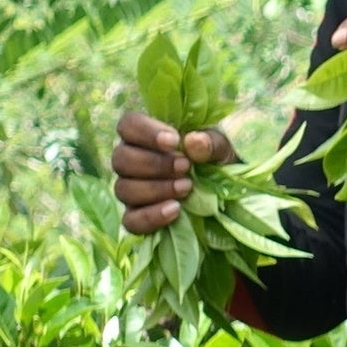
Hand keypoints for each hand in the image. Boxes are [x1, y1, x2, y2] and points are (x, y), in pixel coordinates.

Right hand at [112, 111, 235, 233]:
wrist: (225, 194)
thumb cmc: (215, 162)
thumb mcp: (221, 148)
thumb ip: (211, 142)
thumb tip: (193, 142)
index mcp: (145, 137)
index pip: (127, 125)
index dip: (146, 132)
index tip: (174, 140)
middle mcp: (130, 162)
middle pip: (120, 159)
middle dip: (155, 164)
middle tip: (185, 167)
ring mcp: (131, 191)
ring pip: (123, 189)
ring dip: (155, 189)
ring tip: (186, 188)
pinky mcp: (136, 217)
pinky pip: (131, 221)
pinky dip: (151, 216)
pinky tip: (175, 210)